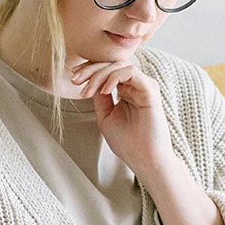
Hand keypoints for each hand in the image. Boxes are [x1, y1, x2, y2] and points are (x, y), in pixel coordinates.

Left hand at [70, 60, 172, 176]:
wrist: (144, 159)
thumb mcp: (105, 116)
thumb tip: (90, 81)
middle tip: (75, 80)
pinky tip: (104, 91)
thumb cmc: (128, 143)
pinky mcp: (150, 90)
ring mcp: (144, 86)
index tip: (73, 79)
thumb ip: (100, 98)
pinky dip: (113, 77)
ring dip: (99, 74)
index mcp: (127, 90)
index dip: (90, 71)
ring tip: (88, 90)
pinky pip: (130, 72)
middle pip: (112, 64)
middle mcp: (136, 86)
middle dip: (90, 69)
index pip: (108, 70)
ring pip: (120, 65)